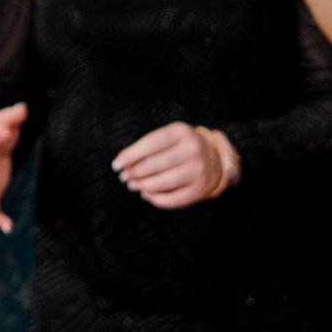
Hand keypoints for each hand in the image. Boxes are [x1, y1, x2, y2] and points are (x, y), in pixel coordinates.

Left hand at [115, 120, 233, 208]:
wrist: (215, 159)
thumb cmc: (182, 147)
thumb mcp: (169, 137)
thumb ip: (147, 146)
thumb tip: (122, 163)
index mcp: (182, 132)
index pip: (151, 144)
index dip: (131, 155)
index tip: (116, 165)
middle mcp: (192, 150)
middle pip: (154, 164)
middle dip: (134, 172)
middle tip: (124, 177)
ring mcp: (198, 170)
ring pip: (162, 183)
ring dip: (142, 186)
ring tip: (133, 185)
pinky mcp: (199, 189)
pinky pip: (172, 199)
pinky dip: (155, 199)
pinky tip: (146, 195)